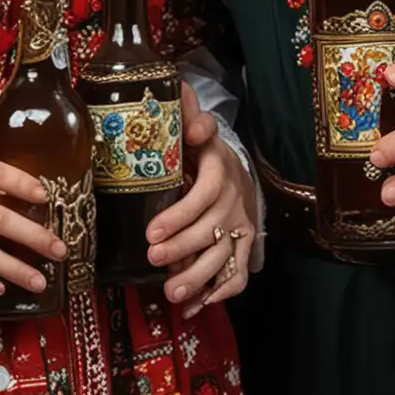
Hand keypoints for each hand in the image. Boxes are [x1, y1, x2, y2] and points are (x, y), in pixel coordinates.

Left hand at [144, 83, 257, 317]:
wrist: (235, 169)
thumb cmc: (203, 152)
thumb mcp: (197, 129)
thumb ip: (187, 114)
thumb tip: (178, 88)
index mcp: (218, 170)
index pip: (205, 194)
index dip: (180, 215)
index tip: (151, 232)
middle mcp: (233, 200)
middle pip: (212, 230)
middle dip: (183, 249)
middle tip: (153, 260)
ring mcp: (240, 225)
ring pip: (225, 256)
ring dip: (199, 278)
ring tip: (171, 293)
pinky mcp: (243, 245)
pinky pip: (239, 274)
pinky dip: (221, 293)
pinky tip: (196, 307)